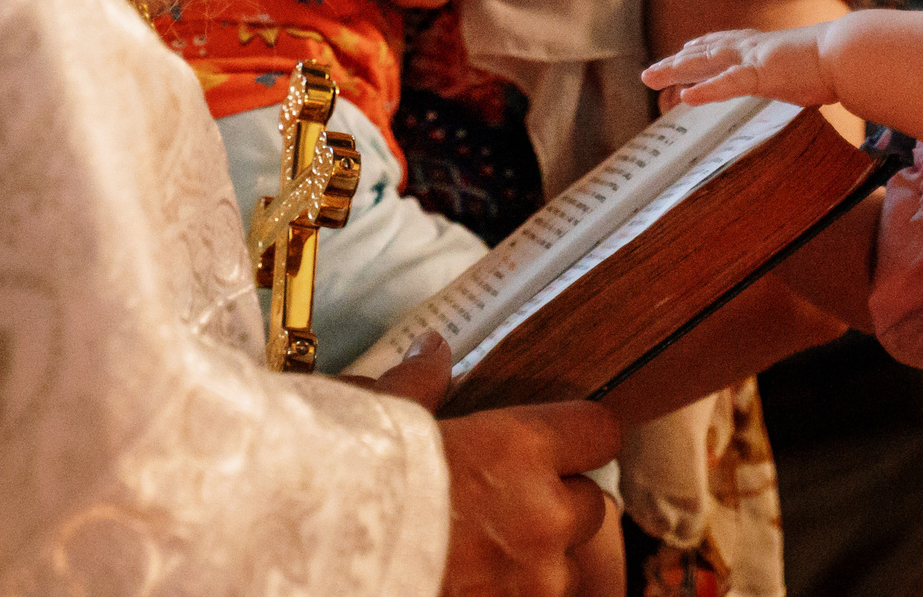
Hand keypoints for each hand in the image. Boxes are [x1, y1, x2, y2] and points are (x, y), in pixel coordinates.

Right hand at [372, 336, 621, 596]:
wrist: (321, 564)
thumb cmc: (353, 491)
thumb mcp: (384, 421)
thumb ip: (421, 385)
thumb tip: (432, 350)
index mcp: (519, 450)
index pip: (600, 431)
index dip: (581, 434)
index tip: (562, 440)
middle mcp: (542, 515)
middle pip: (589, 503)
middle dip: (557, 501)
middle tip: (506, 499)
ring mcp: (534, 579)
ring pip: (564, 563)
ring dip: (537, 555)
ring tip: (481, 546)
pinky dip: (511, 589)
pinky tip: (470, 575)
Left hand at [640, 23, 837, 108]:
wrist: (850, 53)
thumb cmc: (836, 63)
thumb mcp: (807, 69)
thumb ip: (795, 76)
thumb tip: (806, 85)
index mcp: (761, 47)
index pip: (722, 47)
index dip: (697, 53)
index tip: (680, 56)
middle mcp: (751, 48)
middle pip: (703, 54)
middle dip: (674, 64)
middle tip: (648, 73)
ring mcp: (754, 58)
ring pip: (704, 64)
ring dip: (674, 71)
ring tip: (650, 78)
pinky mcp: (762, 73)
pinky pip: (728, 83)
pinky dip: (706, 90)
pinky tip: (686, 98)